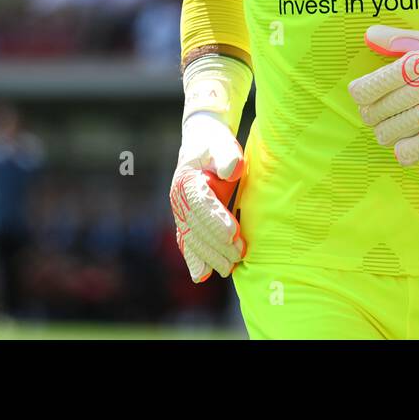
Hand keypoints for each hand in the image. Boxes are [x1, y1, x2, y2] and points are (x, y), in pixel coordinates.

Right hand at [170, 113, 246, 280]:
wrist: (202, 144)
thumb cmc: (216, 145)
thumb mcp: (222, 144)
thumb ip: (227, 156)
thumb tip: (231, 171)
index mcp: (187, 180)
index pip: (200, 204)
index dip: (216, 220)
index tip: (233, 234)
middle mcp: (179, 199)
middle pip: (197, 226)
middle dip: (218, 243)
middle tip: (240, 254)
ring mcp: (180, 212)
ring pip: (193, 238)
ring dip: (210, 256)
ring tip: (230, 267)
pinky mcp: (186, 220)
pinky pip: (187, 242)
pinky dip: (194, 260)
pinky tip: (201, 276)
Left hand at [347, 25, 418, 166]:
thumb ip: (397, 39)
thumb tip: (368, 35)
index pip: (385, 79)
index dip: (363, 91)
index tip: (358, 94)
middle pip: (390, 106)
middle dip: (371, 114)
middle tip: (369, 115)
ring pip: (404, 127)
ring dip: (386, 133)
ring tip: (383, 131)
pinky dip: (410, 150)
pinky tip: (400, 149)